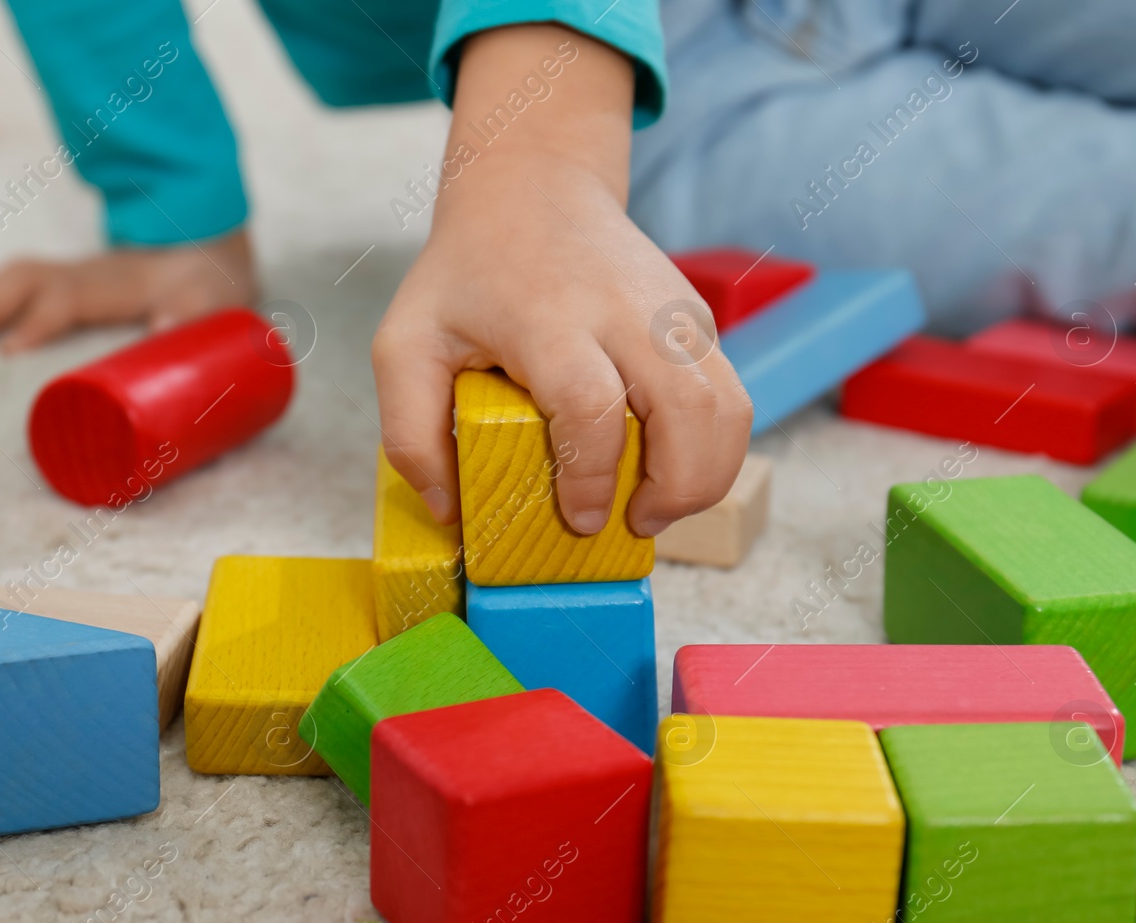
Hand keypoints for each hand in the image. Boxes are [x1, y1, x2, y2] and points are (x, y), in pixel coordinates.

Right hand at [0, 229, 256, 353]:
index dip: (37, 321)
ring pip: (14, 278)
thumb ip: (193, 312)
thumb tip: (164, 326)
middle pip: (24, 278)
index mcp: (118, 282)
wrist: (208, 251)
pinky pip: (17, 287)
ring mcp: (71, 278)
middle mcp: (85, 275)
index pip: (65, 296)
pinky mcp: (65, 288)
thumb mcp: (211, 300)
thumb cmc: (206, 284)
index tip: (10, 351)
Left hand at [371, 26, 751, 536]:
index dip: (593, 476)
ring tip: (658, 505)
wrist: (534, 187)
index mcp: (550, 318)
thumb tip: (449, 510)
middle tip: (636, 523)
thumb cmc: (467, 274)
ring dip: (707, 476)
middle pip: (688, 410)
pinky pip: (730, 395)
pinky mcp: (698, 318)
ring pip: (729, 407)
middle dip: (675, 489)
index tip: (580, 518)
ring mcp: (673, 311)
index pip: (592, 406)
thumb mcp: (406, 342)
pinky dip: (714, 447)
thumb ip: (408, 431)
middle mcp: (627, 311)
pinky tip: (668, 468)